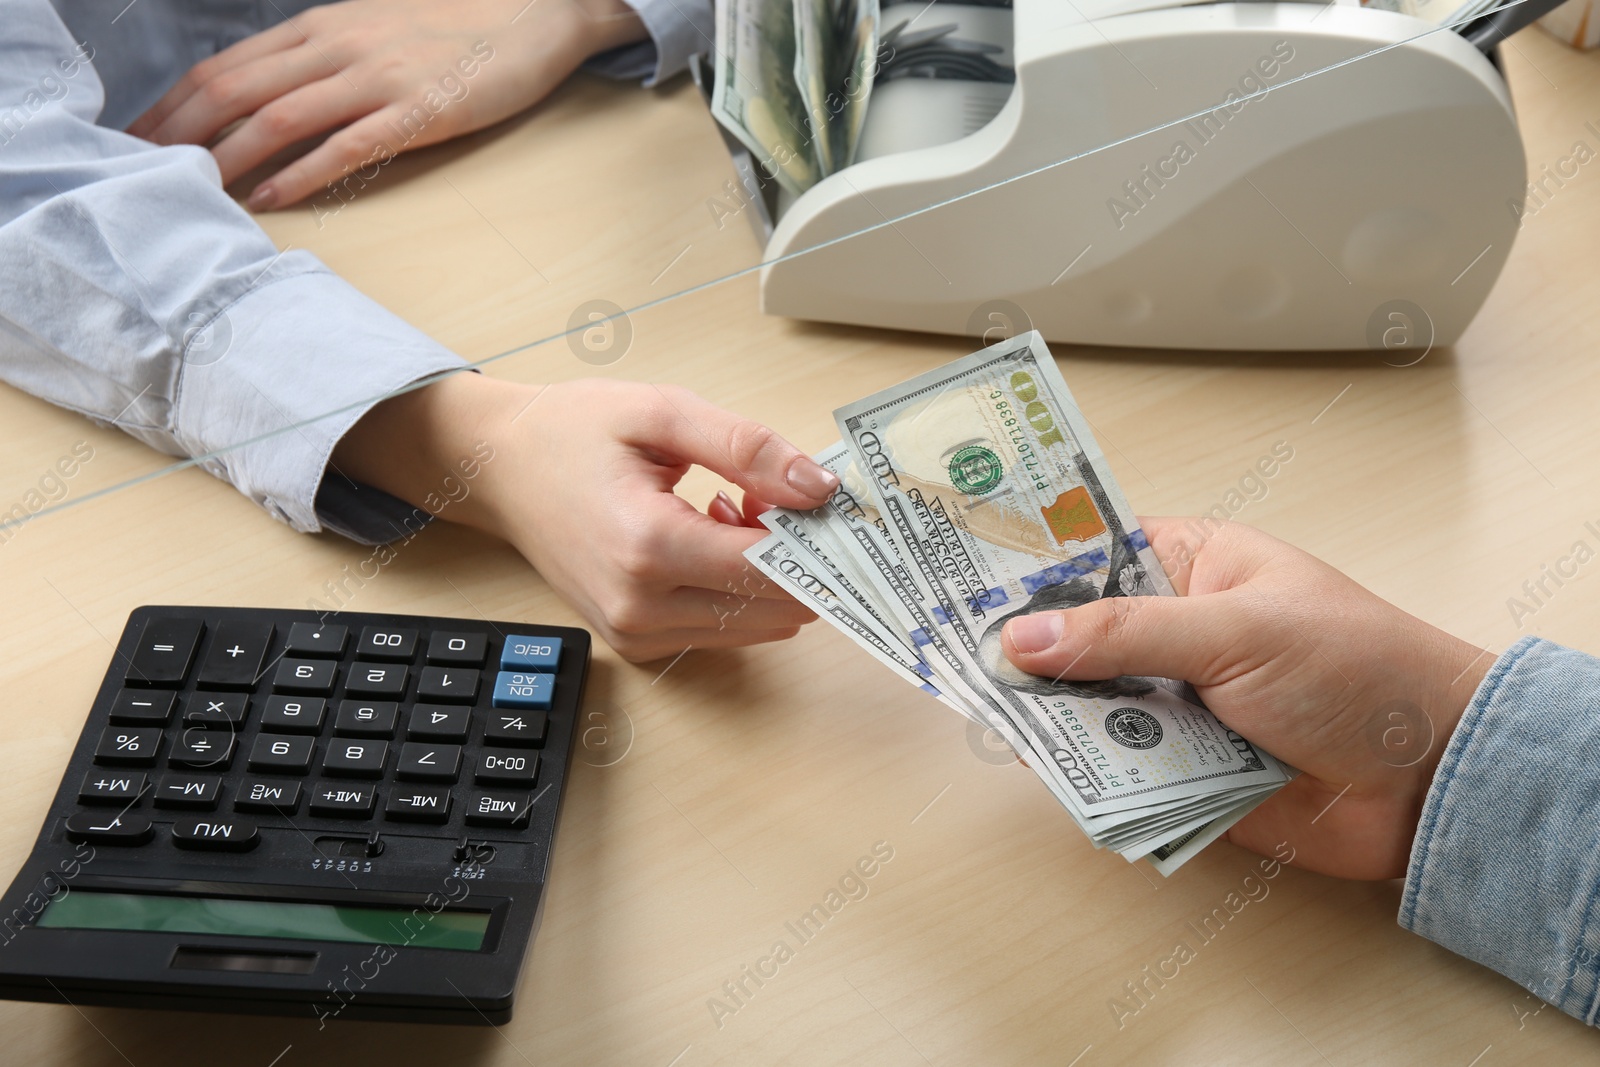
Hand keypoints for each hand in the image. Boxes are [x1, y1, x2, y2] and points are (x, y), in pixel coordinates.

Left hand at [128, 0, 645, 209]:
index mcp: (321, 26)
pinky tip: (273, 196)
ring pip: (278, 118)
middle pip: (235, 89)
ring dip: (228, 158)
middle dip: (179, 133)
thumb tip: (274, 100)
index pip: (225, 65)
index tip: (141, 139)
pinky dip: (303, 173)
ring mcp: (377, 78)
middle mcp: (337, 46)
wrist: (537, 12)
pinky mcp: (419, 111)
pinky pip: (347, 145)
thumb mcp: (375, 28)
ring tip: (193, 191)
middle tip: (141, 173)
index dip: (174, 105)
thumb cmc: (458, 27)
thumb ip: (325, 58)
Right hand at [333, 374, 838, 661]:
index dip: (811, 535)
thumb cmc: (570, 433)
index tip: (823, 499)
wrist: (498, 467)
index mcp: (648, 545)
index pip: (770, 568)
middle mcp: (641, 604)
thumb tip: (817, 487)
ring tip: (728, 507)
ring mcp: (635, 632)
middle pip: (771, 606)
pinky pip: (718, 629)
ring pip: (751, 625)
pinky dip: (734, 589)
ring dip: (765, 575)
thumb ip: (747, 448)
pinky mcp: (636, 642)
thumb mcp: (662, 413)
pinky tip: (707, 535)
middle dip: (793, 556)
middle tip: (771, 495)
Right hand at [999, 518, 1491, 879]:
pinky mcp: (1182, 768)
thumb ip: (1125, 633)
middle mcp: (1177, 630)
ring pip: (1088, 701)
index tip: (959, 572)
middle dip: (1025, 645)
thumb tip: (1025, 637)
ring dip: (1050, 708)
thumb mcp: (1236, 630)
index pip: (1092, 549)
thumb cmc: (1362, 672)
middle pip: (1076, 632)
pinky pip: (1115, 763)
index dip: (1030, 560)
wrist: (1433, 781)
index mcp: (1195, 564)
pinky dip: (1084, 766)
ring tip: (986, 706)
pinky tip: (1044, 760)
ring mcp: (1178, 700)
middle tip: (954, 649)